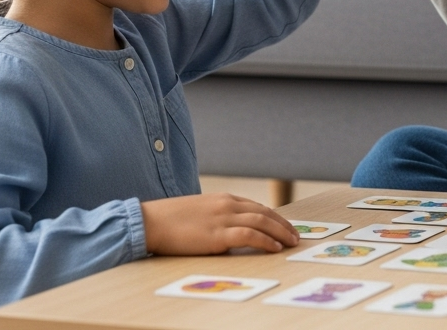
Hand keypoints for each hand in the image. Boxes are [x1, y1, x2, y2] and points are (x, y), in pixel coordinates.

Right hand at [140, 193, 299, 254]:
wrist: (150, 221)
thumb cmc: (169, 220)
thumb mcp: (199, 212)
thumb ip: (217, 217)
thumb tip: (229, 231)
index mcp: (223, 198)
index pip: (256, 206)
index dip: (274, 217)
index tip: (285, 226)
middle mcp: (227, 205)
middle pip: (265, 212)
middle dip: (284, 225)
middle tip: (296, 236)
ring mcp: (223, 218)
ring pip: (262, 222)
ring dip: (281, 232)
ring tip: (291, 243)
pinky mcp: (217, 234)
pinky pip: (250, 235)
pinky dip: (266, 241)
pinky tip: (275, 248)